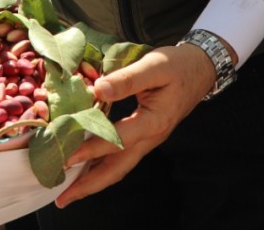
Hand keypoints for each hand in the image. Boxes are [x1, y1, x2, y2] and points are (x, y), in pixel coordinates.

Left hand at [54, 43, 215, 207]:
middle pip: (119, 168)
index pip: (118, 140)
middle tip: (63, 197)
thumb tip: (98, 89)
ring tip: (69, 192)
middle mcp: (151, 137)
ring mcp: (149, 140)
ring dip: (94, 181)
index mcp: (154, 121)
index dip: (92, 149)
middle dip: (90, 185)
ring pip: (119, 167)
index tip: (67, 156)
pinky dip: (102, 167)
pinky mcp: (145, 136)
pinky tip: (87, 169)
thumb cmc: (178, 66)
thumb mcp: (155, 65)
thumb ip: (127, 79)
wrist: (200, 69)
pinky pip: (122, 158)